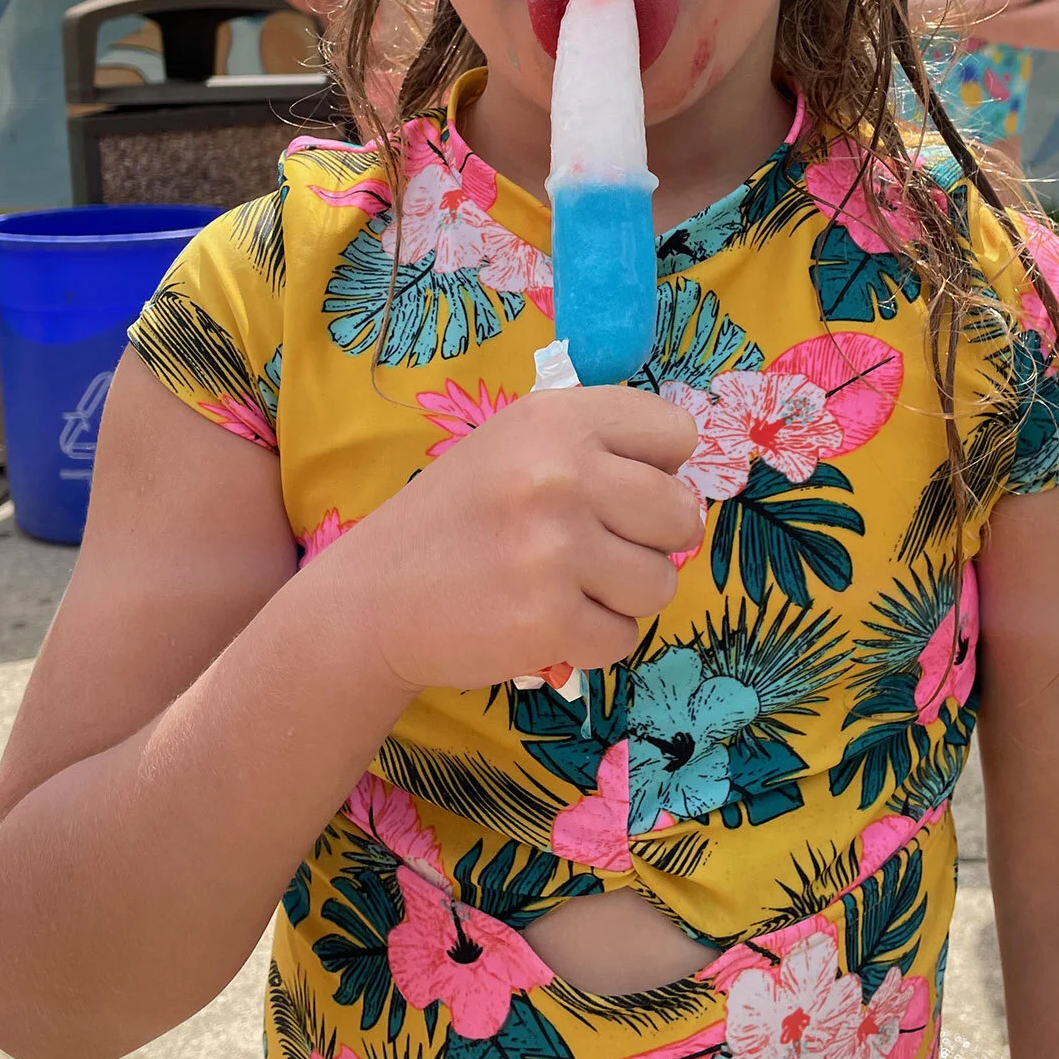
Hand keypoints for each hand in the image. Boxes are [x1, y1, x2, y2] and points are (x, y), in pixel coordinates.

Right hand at [348, 386, 702, 692]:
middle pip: (681, 515)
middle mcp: (560, 474)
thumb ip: (594, 447)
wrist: (374, 597)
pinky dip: (592, 640)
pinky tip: (546, 621)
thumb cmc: (458, 517)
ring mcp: (555, 549)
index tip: (621, 489)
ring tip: (567, 586)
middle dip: (652, 542)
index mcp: (556, 417)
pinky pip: (623, 637)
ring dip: (623, 596)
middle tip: (600, 549)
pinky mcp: (548, 620)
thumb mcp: (515, 444)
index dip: (659, 469)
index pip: (675, 434)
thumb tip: (684, 485)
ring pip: (660, 583)